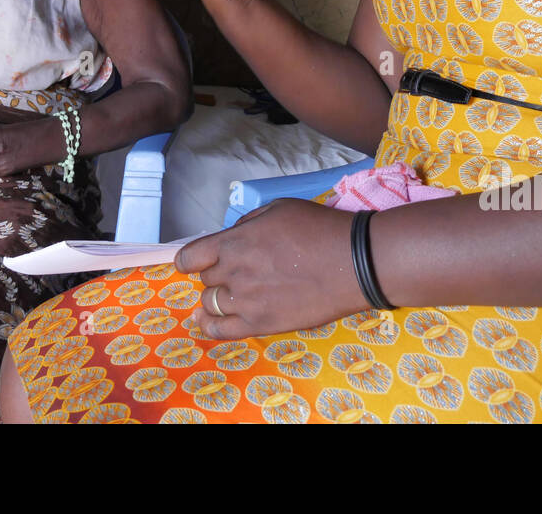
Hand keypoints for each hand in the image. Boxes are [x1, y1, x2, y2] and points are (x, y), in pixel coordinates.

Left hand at [175, 199, 368, 339]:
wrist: (352, 263)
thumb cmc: (318, 229)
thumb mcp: (278, 209)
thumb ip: (247, 224)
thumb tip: (234, 236)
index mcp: (234, 242)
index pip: (191, 257)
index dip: (189, 260)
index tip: (193, 262)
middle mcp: (233, 273)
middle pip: (206, 280)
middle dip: (215, 275)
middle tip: (236, 272)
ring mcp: (246, 302)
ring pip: (210, 305)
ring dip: (216, 299)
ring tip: (228, 296)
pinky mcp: (261, 325)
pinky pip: (222, 332)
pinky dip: (209, 327)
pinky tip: (206, 322)